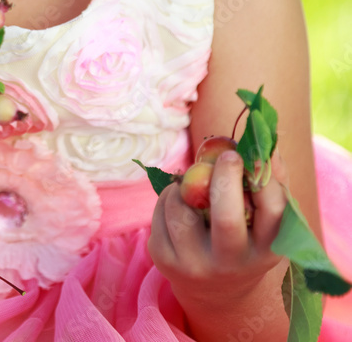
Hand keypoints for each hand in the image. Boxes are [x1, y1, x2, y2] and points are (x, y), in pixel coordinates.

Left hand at [148, 149, 288, 308]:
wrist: (215, 290)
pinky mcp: (165, 261)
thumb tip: (267, 144)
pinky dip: (169, 197)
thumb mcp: (266, 222)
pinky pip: (160, 213)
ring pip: (181, 209)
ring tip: (194, 186)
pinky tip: (180, 203)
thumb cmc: (246, 239)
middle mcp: (231, 264)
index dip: (265, 179)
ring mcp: (195, 266)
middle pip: (226, 217)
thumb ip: (272, 182)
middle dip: (224, 177)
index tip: (252, 157)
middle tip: (228, 156)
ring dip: (185, 185)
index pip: (273, 212)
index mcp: (265, 251)